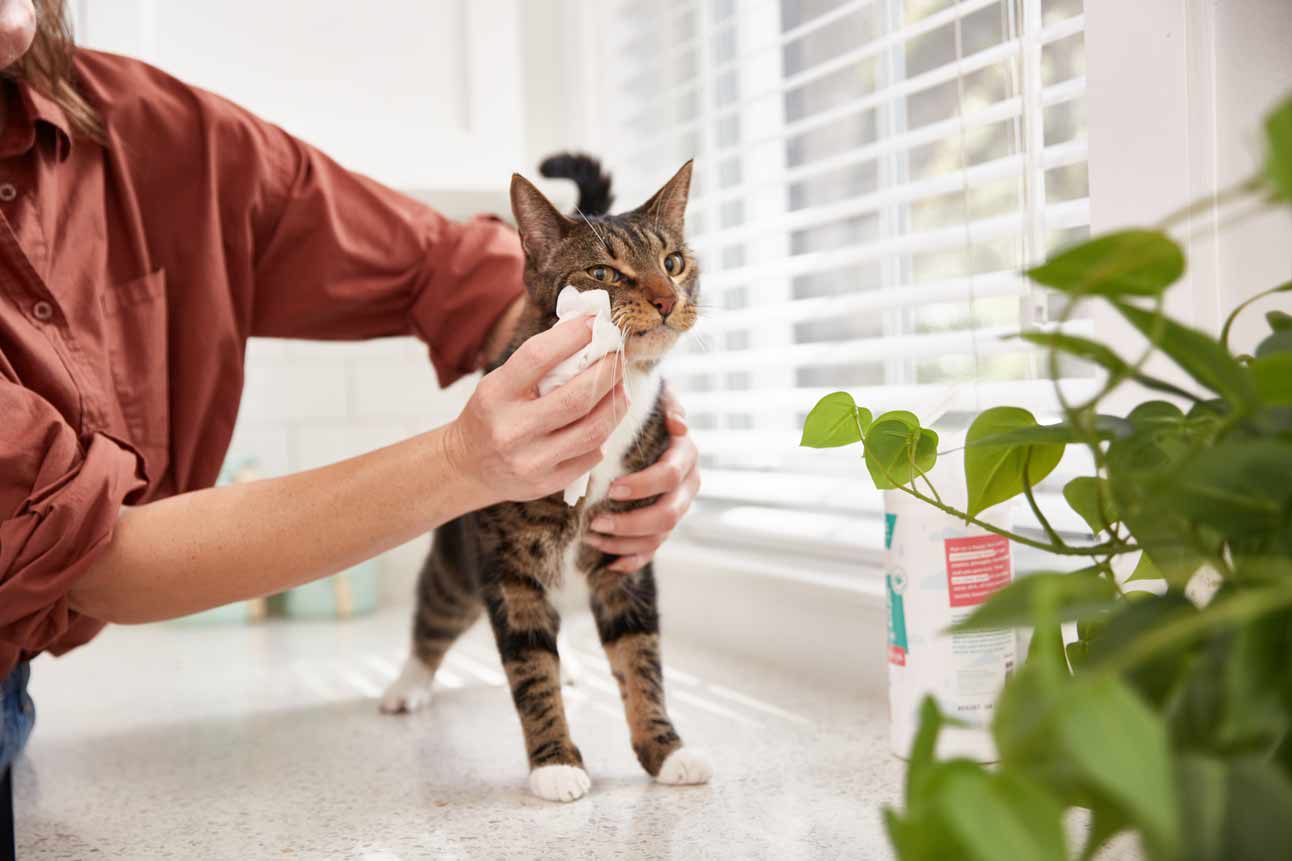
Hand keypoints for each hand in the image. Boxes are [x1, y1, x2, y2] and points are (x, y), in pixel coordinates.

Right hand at [447, 316, 626, 504]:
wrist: (467, 466)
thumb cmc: (492, 414)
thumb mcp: (500, 383)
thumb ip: (539, 362)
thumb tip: (587, 329)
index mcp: (496, 395)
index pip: (538, 357)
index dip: (573, 336)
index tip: (595, 323)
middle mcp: (511, 430)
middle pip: (576, 397)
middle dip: (607, 372)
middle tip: (618, 356)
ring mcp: (530, 461)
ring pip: (593, 429)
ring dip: (615, 403)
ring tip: (620, 386)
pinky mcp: (547, 483)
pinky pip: (591, 454)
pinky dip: (604, 432)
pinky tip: (603, 419)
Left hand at [582, 386, 699, 571]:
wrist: (639, 431)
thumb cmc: (641, 413)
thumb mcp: (653, 399)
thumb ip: (666, 402)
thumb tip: (679, 423)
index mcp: (685, 455)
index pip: (670, 475)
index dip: (643, 485)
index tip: (612, 487)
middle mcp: (687, 486)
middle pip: (668, 514)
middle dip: (631, 521)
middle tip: (596, 521)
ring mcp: (677, 508)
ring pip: (659, 537)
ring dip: (625, 542)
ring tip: (592, 537)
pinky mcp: (663, 527)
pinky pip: (652, 551)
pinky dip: (631, 560)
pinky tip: (609, 563)